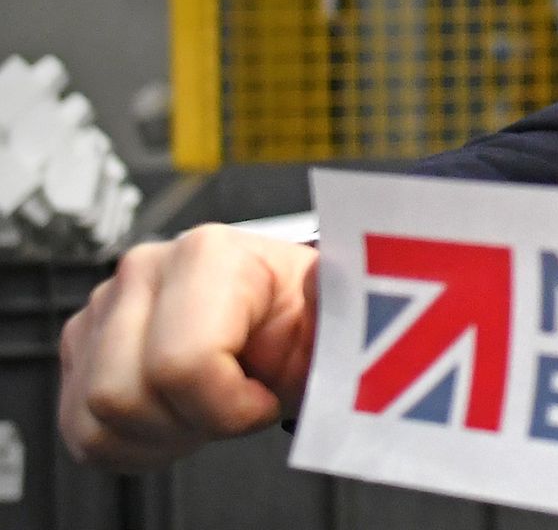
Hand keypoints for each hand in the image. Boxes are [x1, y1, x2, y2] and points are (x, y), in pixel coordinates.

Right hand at [60, 224, 318, 469]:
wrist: (283, 328)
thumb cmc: (304, 324)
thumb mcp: (336, 320)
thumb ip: (334, 303)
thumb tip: (322, 280)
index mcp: (208, 255)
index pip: (182, 363)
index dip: (230, 406)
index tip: (264, 397)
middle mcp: (145, 272)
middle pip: (126, 396)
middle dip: (191, 421)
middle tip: (234, 404)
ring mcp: (103, 310)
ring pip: (97, 416)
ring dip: (161, 433)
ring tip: (207, 406)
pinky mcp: (80, 349)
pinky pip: (81, 428)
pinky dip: (133, 442)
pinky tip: (178, 414)